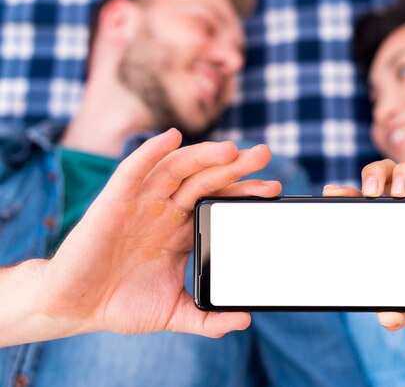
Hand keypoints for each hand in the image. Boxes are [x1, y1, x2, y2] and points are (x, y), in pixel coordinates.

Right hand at [40, 129, 280, 338]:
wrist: (76, 307)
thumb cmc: (122, 304)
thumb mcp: (175, 312)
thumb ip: (208, 318)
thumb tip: (245, 321)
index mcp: (183, 230)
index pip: (220, 202)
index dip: (245, 193)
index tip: (273, 189)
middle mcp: (166, 210)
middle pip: (206, 179)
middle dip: (235, 167)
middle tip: (263, 154)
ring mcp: (142, 203)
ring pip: (178, 169)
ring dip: (203, 155)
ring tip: (231, 150)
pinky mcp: (114, 202)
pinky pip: (134, 170)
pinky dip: (152, 151)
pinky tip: (172, 137)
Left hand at [324, 160, 404, 329]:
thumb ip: (400, 313)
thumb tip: (386, 320)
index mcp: (389, 225)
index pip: (362, 199)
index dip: (346, 192)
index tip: (331, 192)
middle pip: (385, 174)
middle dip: (373, 174)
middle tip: (369, 192)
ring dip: (402, 172)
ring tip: (397, 191)